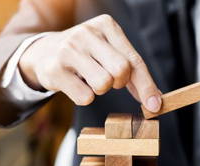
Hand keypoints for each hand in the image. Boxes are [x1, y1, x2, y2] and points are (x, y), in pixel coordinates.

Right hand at [19, 14, 161, 111]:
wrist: (44, 53)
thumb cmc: (87, 55)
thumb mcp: (110, 53)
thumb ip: (134, 74)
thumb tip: (155, 101)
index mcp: (106, 25)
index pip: (134, 60)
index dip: (147, 86)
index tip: (155, 106)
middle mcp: (87, 33)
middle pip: (121, 71)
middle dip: (119, 83)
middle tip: (109, 79)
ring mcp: (69, 50)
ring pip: (103, 84)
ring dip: (100, 90)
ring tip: (89, 78)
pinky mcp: (55, 69)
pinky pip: (85, 97)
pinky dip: (84, 97)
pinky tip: (75, 84)